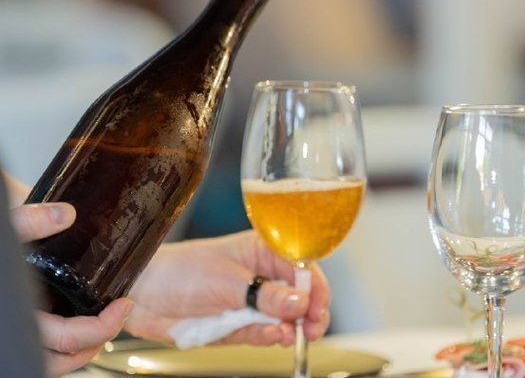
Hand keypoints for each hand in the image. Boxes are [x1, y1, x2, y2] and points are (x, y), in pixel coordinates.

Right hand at [10, 201, 131, 376]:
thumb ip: (26, 224)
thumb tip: (65, 214)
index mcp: (11, 320)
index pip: (68, 341)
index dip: (104, 327)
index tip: (123, 305)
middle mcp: (9, 339)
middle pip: (61, 363)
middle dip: (95, 343)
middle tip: (116, 316)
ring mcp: (6, 342)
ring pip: (46, 366)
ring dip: (76, 350)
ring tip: (97, 323)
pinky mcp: (7, 333)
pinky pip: (32, 355)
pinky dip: (54, 345)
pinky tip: (64, 317)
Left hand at [125, 231, 330, 346]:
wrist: (144, 297)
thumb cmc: (179, 271)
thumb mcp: (226, 281)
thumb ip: (265, 294)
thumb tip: (300, 301)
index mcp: (263, 251)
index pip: (302, 267)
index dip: (314, 287)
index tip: (318, 306)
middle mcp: (263, 277)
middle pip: (301, 295)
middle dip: (310, 312)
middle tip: (313, 327)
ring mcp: (253, 303)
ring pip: (286, 318)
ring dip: (291, 328)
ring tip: (290, 334)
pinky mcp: (241, 326)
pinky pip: (265, 333)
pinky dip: (271, 337)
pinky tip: (275, 336)